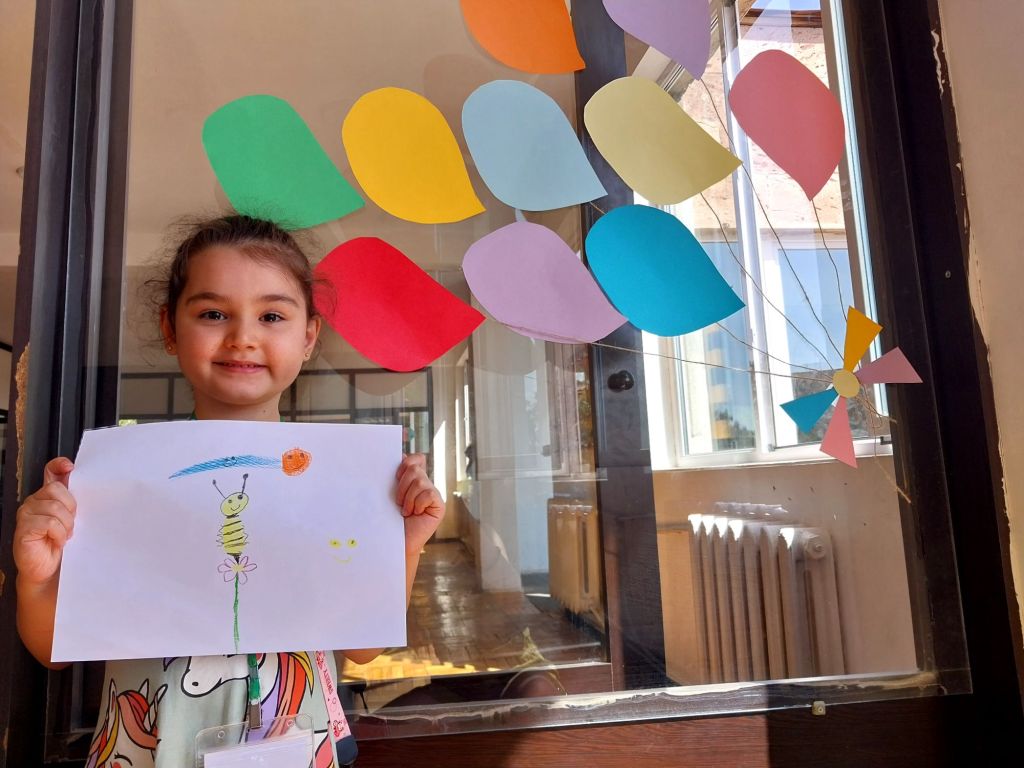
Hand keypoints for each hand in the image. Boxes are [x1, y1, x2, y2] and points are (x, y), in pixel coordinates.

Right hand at [14, 458, 76, 586]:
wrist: (48, 570)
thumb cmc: (59, 544)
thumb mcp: (71, 519)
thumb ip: (74, 501)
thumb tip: (84, 484)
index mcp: (47, 497)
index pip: (50, 472)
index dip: (58, 465)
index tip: (70, 467)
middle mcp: (34, 502)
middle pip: (56, 490)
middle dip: (70, 508)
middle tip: (71, 524)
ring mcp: (26, 514)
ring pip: (55, 507)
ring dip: (66, 524)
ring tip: (64, 535)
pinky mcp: (24, 528)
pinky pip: (49, 522)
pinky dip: (59, 533)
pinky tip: (57, 541)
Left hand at [395, 453, 443, 556]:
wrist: (395, 542)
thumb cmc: (389, 520)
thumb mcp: (389, 494)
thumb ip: (395, 477)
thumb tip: (400, 456)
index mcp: (413, 480)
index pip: (417, 459)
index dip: (406, 463)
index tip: (396, 475)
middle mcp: (425, 485)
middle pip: (415, 468)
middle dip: (402, 484)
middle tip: (398, 501)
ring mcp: (433, 495)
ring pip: (420, 481)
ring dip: (408, 497)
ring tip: (405, 510)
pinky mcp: (439, 505)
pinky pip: (428, 494)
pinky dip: (417, 504)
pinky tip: (415, 514)